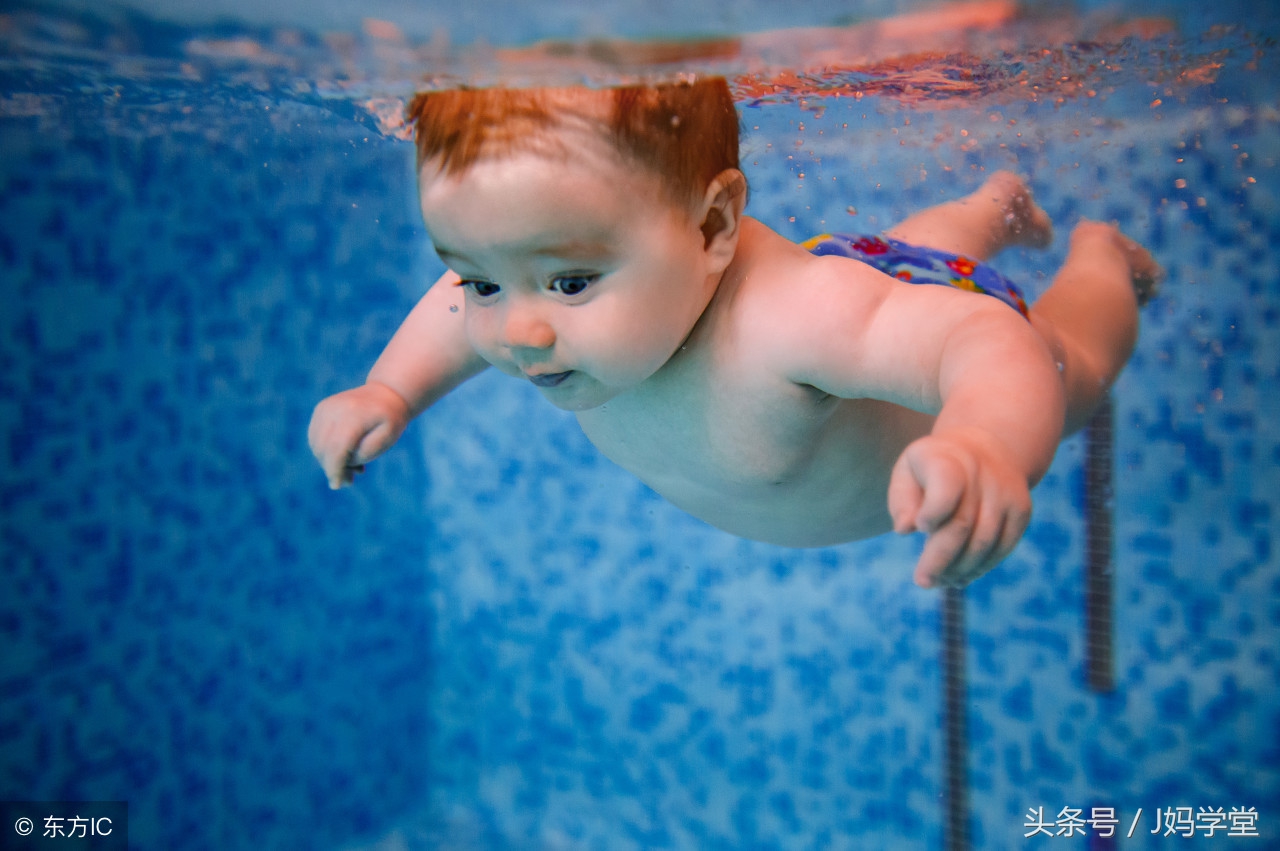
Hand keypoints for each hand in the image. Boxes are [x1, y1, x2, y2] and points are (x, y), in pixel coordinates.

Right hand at [307, 383, 411, 488]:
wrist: (386, 393)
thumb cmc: (389, 420)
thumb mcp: (385, 439)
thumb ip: (362, 454)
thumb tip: (339, 467)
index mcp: (353, 415)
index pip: (336, 448)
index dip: (334, 469)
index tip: (338, 485)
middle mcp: (334, 409)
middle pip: (323, 448)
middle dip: (333, 468)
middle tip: (351, 479)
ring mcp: (324, 408)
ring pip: (316, 445)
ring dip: (330, 460)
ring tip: (353, 467)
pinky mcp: (320, 410)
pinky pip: (315, 438)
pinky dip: (326, 451)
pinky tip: (346, 454)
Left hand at [887, 430, 1032, 588]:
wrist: (985, 448)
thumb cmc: (934, 466)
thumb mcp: (909, 470)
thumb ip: (902, 499)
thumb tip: (904, 529)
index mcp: (947, 459)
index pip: (946, 489)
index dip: (933, 513)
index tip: (921, 527)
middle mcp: (982, 475)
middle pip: (962, 525)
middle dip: (940, 560)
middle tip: (923, 582)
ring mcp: (1006, 493)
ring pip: (984, 542)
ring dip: (960, 569)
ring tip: (940, 581)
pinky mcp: (1022, 510)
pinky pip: (1003, 547)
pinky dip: (981, 566)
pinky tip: (962, 576)